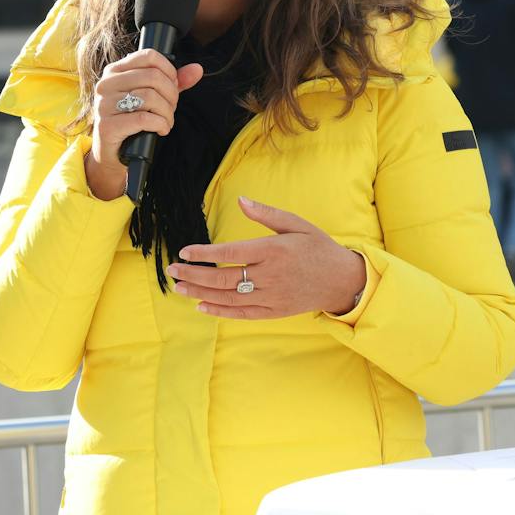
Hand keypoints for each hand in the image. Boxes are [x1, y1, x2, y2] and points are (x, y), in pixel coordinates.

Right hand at [84, 50, 203, 200]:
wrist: (112, 154)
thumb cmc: (132, 122)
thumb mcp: (153, 98)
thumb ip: (173, 82)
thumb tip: (197, 69)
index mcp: (115, 71)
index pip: (148, 56)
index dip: (169, 70)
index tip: (174, 86)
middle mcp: (106, 84)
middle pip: (153, 77)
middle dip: (171, 95)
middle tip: (172, 108)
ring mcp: (104, 105)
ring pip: (149, 97)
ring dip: (167, 112)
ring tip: (167, 121)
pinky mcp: (107, 126)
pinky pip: (143, 119)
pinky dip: (160, 124)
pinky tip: (161, 129)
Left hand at [167, 197, 366, 318]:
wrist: (342, 280)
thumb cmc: (318, 247)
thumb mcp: (296, 223)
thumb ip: (266, 213)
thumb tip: (240, 200)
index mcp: (273, 250)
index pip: (229, 253)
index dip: (204, 254)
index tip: (184, 252)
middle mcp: (270, 276)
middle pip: (223, 278)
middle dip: (193, 275)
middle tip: (172, 271)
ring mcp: (271, 297)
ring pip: (229, 298)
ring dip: (200, 293)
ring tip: (179, 288)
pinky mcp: (274, 312)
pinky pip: (242, 314)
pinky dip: (220, 311)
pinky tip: (201, 306)